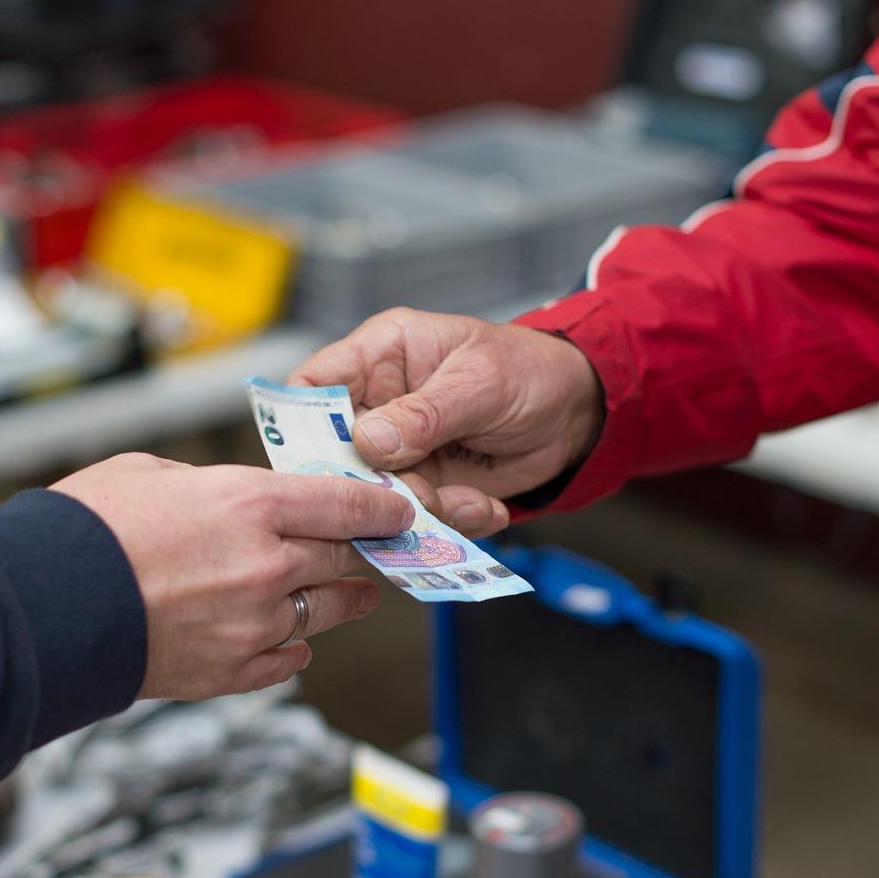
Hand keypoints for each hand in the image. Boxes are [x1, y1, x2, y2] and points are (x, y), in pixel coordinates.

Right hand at [52, 453, 413, 702]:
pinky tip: (293, 640)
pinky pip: (288, 661)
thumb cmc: (85, 530)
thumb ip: (210, 486)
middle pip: (343, 558)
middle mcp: (266, 564)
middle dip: (362, 552)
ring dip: (341, 600)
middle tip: (375, 550)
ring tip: (353, 595)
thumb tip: (231, 501)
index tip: (398, 510)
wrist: (46, 603)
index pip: (348, 505)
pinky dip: (293, 647)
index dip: (381, 508)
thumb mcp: (151, 472)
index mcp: (252, 503)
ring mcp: (253, 624)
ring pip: (324, 611)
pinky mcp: (230, 671)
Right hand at [291, 309, 603, 531]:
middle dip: (370, 485)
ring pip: (377, 496)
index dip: (299, 423)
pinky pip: (417, 517)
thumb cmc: (530, 370)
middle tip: (411, 495)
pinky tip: (485, 505)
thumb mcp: (480, 383)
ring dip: (421, 510)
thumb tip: (370, 439)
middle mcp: (380, 404)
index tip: (312, 462)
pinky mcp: (426, 486)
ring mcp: (400, 452)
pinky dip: (452, 521)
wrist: (578, 414)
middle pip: (337, 454)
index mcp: (380, 356)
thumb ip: (424, 413)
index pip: (313, 385)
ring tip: (468, 501)